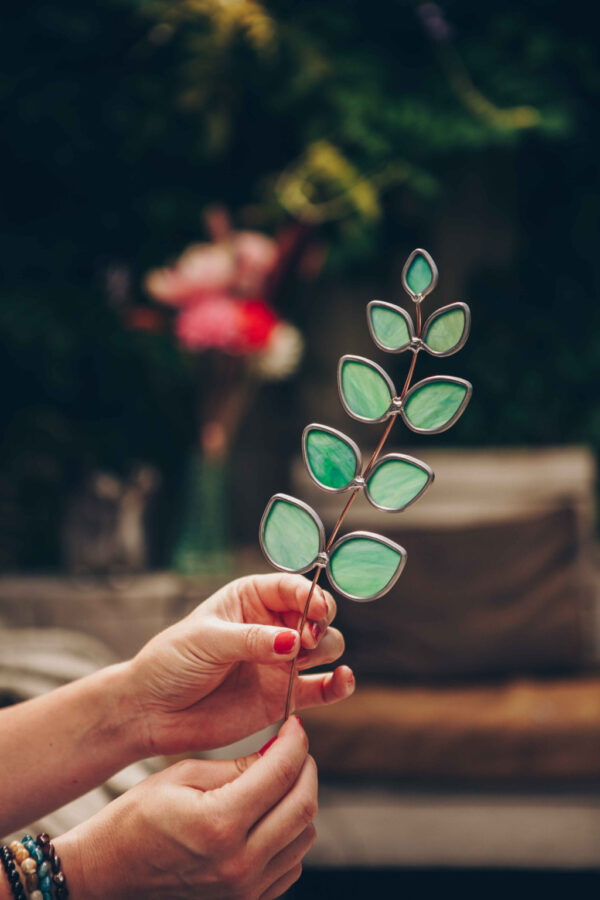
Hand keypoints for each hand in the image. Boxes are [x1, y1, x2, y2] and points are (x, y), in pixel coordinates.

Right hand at [56, 717, 316, 899]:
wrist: (106, 878)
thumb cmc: (135, 821)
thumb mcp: (179, 777)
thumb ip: (235, 766)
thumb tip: (279, 750)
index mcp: (217, 825)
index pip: (281, 774)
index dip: (295, 741)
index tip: (295, 723)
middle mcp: (238, 865)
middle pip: (304, 806)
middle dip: (305, 768)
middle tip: (293, 747)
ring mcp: (245, 892)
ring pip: (304, 837)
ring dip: (300, 801)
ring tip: (279, 780)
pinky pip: (291, 865)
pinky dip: (289, 834)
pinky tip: (268, 815)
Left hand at [127, 573, 354, 754]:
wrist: (151, 712)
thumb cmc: (170, 663)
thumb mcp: (206, 641)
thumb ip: (251, 639)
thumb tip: (293, 641)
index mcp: (251, 598)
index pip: (293, 587)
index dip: (311, 596)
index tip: (316, 611)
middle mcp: (273, 626)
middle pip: (319, 615)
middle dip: (320, 624)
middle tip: (303, 642)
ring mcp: (281, 661)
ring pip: (327, 647)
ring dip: (325, 650)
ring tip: (298, 663)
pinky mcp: (285, 695)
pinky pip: (324, 688)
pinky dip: (339, 684)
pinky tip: (342, 680)